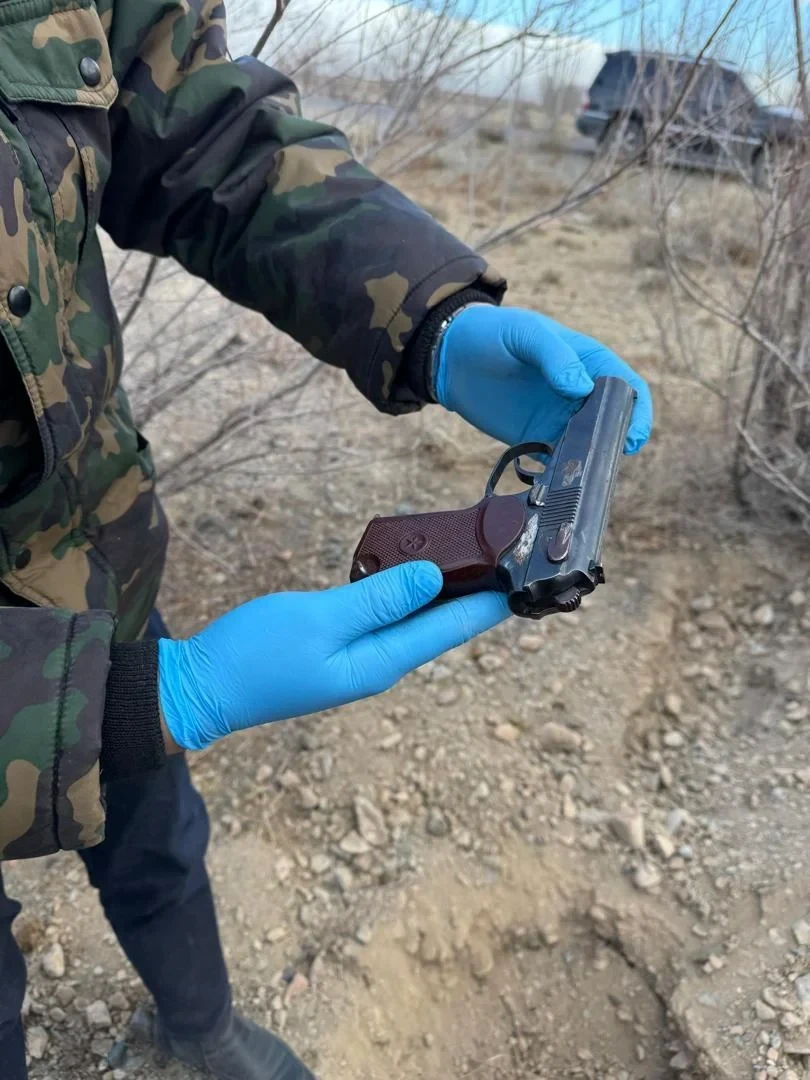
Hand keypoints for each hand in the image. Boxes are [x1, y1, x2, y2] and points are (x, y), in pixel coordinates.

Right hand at [158, 563, 509, 749]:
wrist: (201, 689)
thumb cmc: (256, 656)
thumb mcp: (320, 620)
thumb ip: (377, 599)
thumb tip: (434, 578)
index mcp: (382, 662)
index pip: (452, 628)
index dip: (492, 602)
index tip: (529, 574)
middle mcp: (379, 663)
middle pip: (439, 624)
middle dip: (476, 592)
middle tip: (510, 554)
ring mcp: (357, 656)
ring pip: (413, 618)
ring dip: (443, 589)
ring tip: (475, 555)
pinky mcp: (337, 645)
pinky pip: (384, 615)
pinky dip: (404, 591)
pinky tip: (413, 571)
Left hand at [434, 306, 652, 453]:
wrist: (451, 355)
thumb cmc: (493, 333)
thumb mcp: (526, 333)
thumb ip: (555, 356)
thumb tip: (582, 388)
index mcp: (588, 362)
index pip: (626, 386)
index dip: (637, 411)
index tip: (633, 436)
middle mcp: (580, 393)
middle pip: (612, 422)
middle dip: (615, 442)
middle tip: (607, 459)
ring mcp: (558, 417)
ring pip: (587, 444)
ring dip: (589, 460)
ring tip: (582, 473)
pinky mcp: (535, 437)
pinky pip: (556, 459)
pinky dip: (561, 470)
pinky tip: (557, 480)